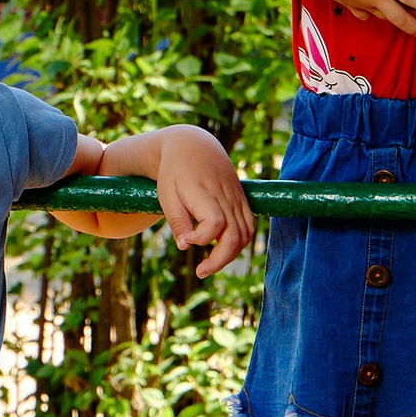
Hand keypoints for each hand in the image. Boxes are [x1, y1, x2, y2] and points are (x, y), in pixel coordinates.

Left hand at [152, 128, 256, 279]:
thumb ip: (178, 222)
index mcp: (205, 193)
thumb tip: (186, 246)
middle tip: (200, 272)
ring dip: (231, 256)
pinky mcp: (242, 200)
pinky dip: (239, 244)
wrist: (194, 145)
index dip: (202, 238)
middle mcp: (226, 196)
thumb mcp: (167, 195)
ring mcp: (237, 198)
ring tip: (209, 265)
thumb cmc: (175, 172)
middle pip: (235, 236)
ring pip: (245, 235)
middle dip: (220, 260)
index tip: (187, 239)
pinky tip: (222, 250)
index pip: (215, 223)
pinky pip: (248, 227)